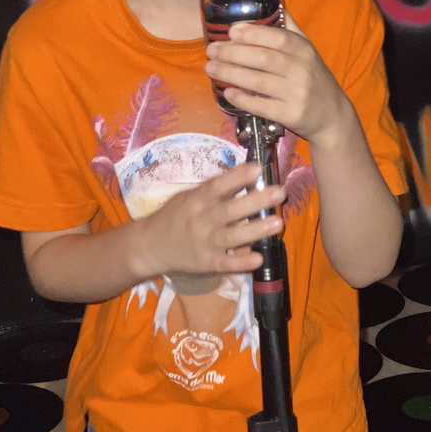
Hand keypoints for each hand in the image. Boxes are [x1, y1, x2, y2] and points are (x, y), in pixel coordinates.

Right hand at [137, 162, 283, 278]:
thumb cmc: (175, 216)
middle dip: (256, 201)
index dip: (237, 177)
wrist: (151, 246)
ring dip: (256, 230)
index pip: (218, 186)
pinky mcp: (207, 263)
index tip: (257, 168)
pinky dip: (241, 262)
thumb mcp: (189, 197)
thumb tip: (244, 174)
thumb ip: (213, 190)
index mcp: (196, 200)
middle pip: (230, 210)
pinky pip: (226, 263)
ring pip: (233, 236)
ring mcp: (204, 243)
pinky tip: (258, 258)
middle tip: (280, 193)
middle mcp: (201, 220)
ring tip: (278, 223)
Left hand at [205, 12, 348, 145]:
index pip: (278, 37)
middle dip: (233, 53)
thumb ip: (290, 29)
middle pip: (263, 59)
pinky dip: (242, 99)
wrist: (332, 115)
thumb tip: (272, 3)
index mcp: (304, 50)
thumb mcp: (307, 51)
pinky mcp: (291, 115)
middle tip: (211, 51)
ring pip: (258, 82)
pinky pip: (261, 106)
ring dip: (230, 74)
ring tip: (210, 68)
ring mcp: (296, 94)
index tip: (231, 31)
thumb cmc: (314, 78)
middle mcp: (301, 70)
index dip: (253, 33)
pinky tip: (227, 92)